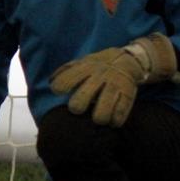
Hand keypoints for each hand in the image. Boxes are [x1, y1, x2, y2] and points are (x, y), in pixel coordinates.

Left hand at [50, 33, 178, 126]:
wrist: (127, 60)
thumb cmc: (97, 66)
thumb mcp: (82, 62)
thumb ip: (65, 71)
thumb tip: (51, 82)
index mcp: (85, 68)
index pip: (65, 80)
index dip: (60, 87)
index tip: (59, 91)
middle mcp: (99, 77)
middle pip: (81, 100)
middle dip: (77, 107)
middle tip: (79, 108)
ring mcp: (114, 85)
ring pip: (102, 111)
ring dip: (98, 117)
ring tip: (98, 118)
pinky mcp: (128, 94)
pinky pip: (120, 114)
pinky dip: (115, 121)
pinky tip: (112, 120)